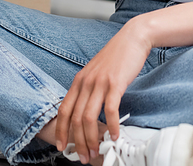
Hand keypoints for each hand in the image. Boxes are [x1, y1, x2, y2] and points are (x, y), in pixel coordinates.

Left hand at [55, 20, 151, 162]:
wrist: (131, 38)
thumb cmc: (116, 58)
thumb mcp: (95, 72)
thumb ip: (89, 89)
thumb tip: (86, 112)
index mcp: (79, 80)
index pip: (64, 109)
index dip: (61, 130)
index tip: (62, 147)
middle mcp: (86, 81)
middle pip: (75, 118)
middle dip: (77, 142)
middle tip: (82, 157)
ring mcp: (100, 82)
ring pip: (90, 117)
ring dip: (92, 139)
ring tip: (96, 151)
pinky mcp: (115, 83)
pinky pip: (110, 109)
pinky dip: (112, 126)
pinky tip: (115, 135)